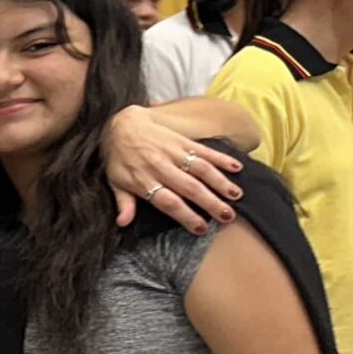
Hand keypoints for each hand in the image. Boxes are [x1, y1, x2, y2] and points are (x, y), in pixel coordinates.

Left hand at [103, 107, 241, 231]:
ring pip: (201, 169)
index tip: (201, 228)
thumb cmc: (119, 158)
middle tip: (227, 216)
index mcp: (144, 181)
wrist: (122, 124)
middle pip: (189, 188)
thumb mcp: (115, 182)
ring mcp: (174, 153)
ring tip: (236, 195)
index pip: (168, 202)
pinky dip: (221, 158)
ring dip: (221, 182)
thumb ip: (124, 203)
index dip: (185, 215)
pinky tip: (237, 167)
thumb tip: (123, 223)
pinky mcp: (183, 141)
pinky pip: (205, 150)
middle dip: (210, 203)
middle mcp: (161, 167)